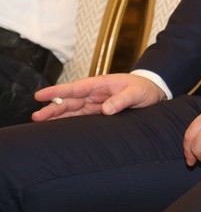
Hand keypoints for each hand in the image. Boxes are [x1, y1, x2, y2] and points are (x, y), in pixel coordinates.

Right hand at [32, 73, 165, 120]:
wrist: (154, 92)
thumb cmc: (144, 88)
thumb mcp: (136, 92)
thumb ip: (122, 100)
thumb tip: (105, 109)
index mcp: (100, 84)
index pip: (75, 88)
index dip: (57, 92)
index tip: (40, 95)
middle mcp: (94, 94)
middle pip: (69, 101)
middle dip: (52, 107)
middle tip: (36, 116)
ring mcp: (95, 104)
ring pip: (71, 109)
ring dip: (56, 115)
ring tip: (40, 121)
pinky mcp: (98, 113)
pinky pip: (80, 117)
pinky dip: (68, 122)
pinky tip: (57, 127)